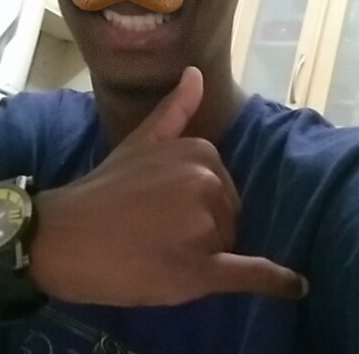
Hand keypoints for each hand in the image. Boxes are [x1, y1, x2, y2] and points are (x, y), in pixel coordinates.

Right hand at [29, 66, 308, 305]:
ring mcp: (203, 227)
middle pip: (229, 215)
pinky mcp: (197, 272)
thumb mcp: (141, 140)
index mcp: (199, 153)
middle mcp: (207, 183)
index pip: (222, 187)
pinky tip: (295, 286)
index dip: (196, 203)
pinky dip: (273, 281)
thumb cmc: (103, 187)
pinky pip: (247, 274)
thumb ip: (175, 109)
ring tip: (157, 251)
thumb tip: (197, 72)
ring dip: (204, 254)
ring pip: (228, 245)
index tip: (163, 208)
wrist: (64, 233)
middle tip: (154, 231)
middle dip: (202, 227)